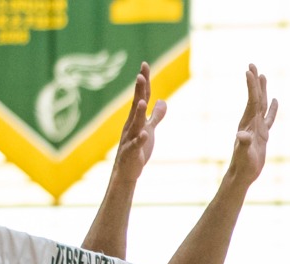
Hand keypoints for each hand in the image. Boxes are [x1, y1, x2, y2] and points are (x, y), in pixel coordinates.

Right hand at [111, 61, 167, 178]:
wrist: (127, 171)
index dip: (144, 82)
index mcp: (136, 118)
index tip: (145, 65)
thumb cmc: (137, 149)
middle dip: (139, 91)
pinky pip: (136, 145)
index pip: (141, 96)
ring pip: (134, 124)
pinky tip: (145, 134)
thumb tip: (162, 100)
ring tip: (141, 101)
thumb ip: (156, 116)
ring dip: (138, 112)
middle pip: (136, 105)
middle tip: (140, 75)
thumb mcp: (149, 129)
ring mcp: (130, 138)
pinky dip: (140, 139)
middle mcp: (131, 125)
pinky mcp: (131, 152)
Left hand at [226, 64, 278, 185]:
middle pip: (255, 98)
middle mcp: (251, 122)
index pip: (252, 101)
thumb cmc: (243, 165)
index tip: (249, 70)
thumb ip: (243, 144)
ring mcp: (257, 127)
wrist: (242, 174)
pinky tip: (274, 100)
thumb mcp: (244, 155)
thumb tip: (241, 135)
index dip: (251, 86)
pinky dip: (271, 108)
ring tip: (263, 76)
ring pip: (261, 104)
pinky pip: (268, 117)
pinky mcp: (262, 135)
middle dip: (254, 82)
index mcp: (249, 124)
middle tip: (253, 65)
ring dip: (262, 90)